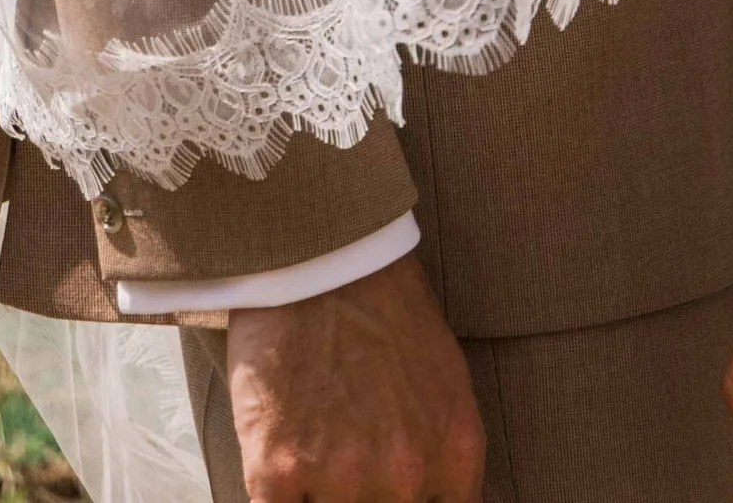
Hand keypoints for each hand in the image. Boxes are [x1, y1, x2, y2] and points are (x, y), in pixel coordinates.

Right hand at [227, 252, 486, 502]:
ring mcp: (342, 477)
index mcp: (454, 450)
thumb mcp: (445, 379)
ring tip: (316, 445)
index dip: (416, 502)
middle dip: (364, 494)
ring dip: (320, 495)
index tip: (391, 489)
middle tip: (349, 451)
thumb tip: (437, 495)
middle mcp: (406, 473)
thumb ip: (444, 450)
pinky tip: (282, 466)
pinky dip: (280, 500)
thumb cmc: (384, 308)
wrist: (320, 255)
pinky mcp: (278, 471)